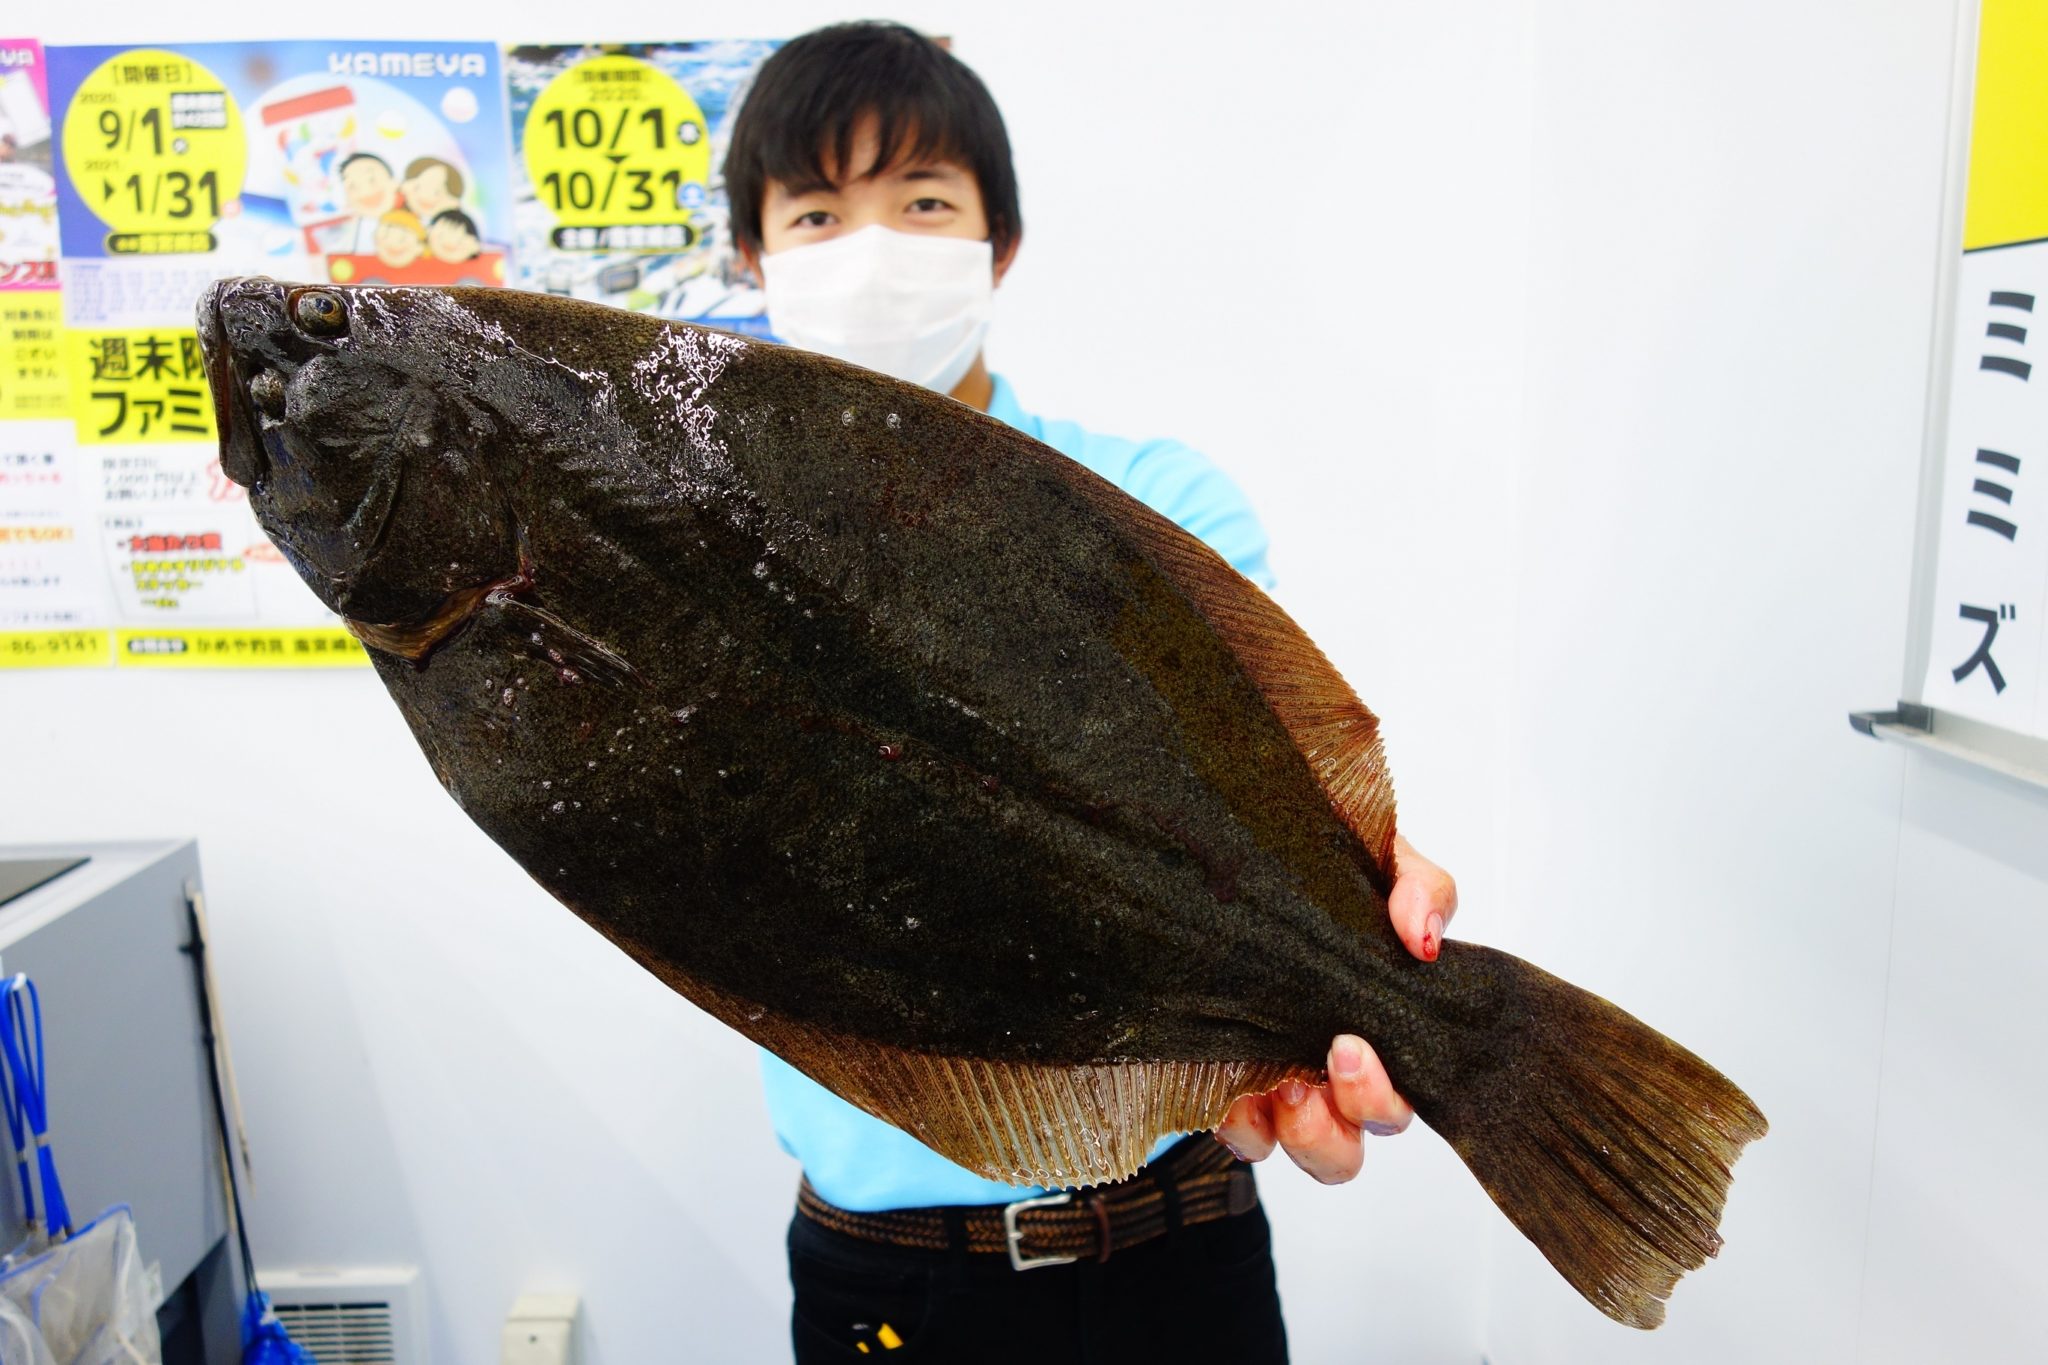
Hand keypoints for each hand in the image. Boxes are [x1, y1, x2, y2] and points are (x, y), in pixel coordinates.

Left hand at [1213, 835, 1456, 1181]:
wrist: (1207, 861)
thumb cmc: (1304, 868)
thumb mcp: (1372, 856)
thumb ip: (1417, 884)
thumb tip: (1423, 936)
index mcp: (1384, 1016)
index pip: (1418, 1077)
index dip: (1399, 1081)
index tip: (1359, 1044)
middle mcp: (1342, 1062)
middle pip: (1381, 1122)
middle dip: (1368, 1102)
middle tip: (1339, 1052)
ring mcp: (1290, 1083)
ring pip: (1329, 1154)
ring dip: (1316, 1134)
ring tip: (1286, 1087)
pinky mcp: (1230, 1093)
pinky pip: (1250, 1142)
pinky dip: (1246, 1130)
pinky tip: (1232, 1096)